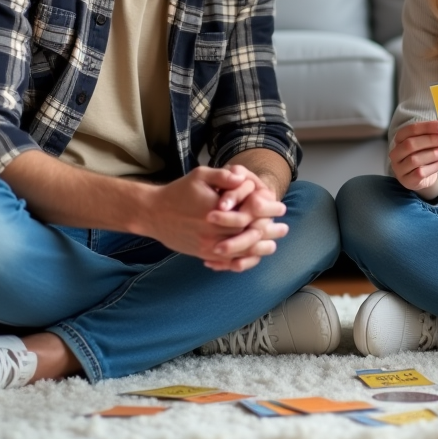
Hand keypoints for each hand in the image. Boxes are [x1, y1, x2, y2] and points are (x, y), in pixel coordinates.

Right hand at [137, 166, 282, 269]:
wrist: (154, 213)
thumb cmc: (179, 191)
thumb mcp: (200, 176)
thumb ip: (223, 176)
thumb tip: (242, 176)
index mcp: (216, 211)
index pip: (249, 214)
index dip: (267, 211)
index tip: (280, 207)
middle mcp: (213, 231)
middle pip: (249, 236)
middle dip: (269, 232)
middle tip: (283, 229)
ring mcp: (207, 245)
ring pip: (240, 253)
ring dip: (259, 250)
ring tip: (272, 245)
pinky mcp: (202, 254)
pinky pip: (226, 263)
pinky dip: (241, 262)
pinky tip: (252, 258)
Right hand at [389, 120, 437, 193]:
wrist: (421, 177)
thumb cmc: (424, 155)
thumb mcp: (427, 142)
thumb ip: (435, 134)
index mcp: (399, 139)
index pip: (411, 129)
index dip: (428, 127)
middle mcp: (396, 153)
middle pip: (410, 144)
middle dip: (431, 140)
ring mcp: (399, 168)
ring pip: (414, 159)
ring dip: (434, 153)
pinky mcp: (407, 181)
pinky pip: (419, 173)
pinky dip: (433, 167)